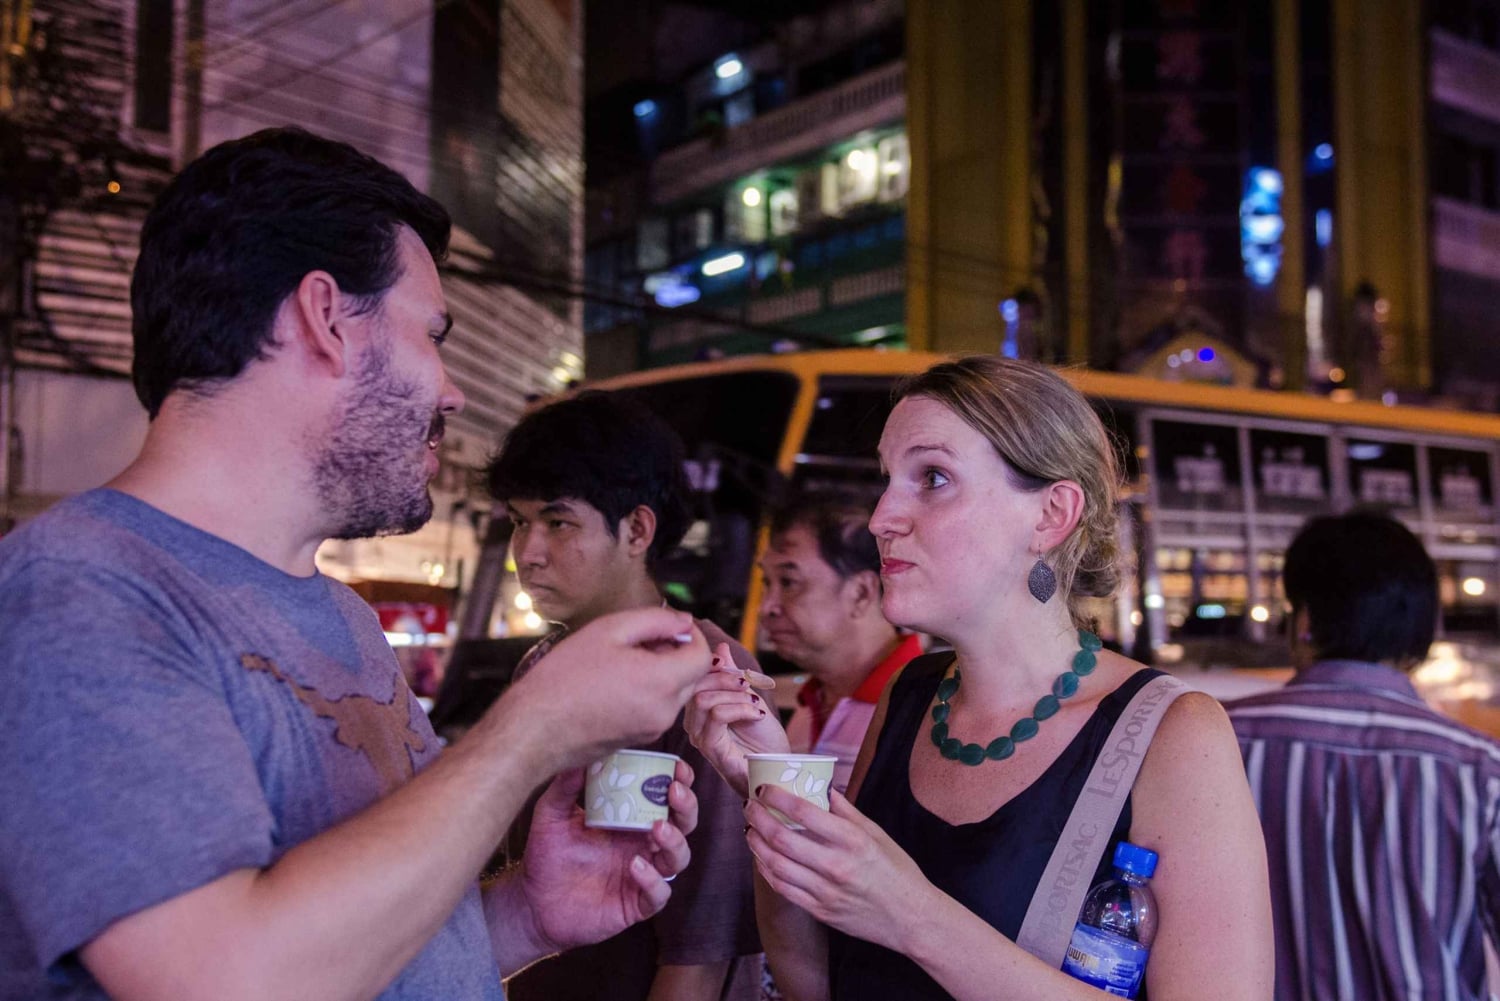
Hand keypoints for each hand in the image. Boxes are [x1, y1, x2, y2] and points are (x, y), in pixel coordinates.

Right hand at [508, 609, 711, 770]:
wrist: (534, 729)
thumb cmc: (565, 677)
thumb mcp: (608, 631)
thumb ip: (654, 621)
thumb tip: (684, 621)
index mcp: (662, 682)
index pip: (701, 656)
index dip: (692, 636)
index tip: (670, 626)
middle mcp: (664, 711)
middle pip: (690, 676)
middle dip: (675, 653)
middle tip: (640, 640)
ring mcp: (652, 730)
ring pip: (674, 693)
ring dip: (660, 672)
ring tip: (621, 660)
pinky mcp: (638, 740)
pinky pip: (656, 709)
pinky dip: (647, 692)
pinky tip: (614, 683)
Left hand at [517, 759, 698, 952]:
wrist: (532, 902)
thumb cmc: (546, 854)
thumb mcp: (551, 814)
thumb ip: (565, 786)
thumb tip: (581, 755)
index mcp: (630, 818)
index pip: (665, 797)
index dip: (680, 782)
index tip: (677, 767)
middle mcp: (642, 844)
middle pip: (683, 824)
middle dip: (686, 806)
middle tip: (673, 792)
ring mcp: (643, 875)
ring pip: (679, 858)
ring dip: (675, 841)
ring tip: (657, 828)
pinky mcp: (635, 904)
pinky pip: (659, 893)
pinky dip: (653, 880)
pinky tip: (635, 867)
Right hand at [683, 642, 789, 797]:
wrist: (779, 768)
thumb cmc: (763, 738)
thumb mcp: (747, 697)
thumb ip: (731, 674)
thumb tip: (719, 647)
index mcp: (698, 710)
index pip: (694, 677)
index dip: (716, 668)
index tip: (742, 674)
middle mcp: (693, 724)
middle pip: (695, 686)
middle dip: (726, 679)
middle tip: (749, 686)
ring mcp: (700, 737)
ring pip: (703, 699)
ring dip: (736, 696)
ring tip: (755, 704)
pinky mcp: (711, 749)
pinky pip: (717, 715)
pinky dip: (740, 708)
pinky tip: (757, 714)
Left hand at [745, 787, 934, 952]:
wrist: (910, 918)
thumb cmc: (896, 871)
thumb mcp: (876, 834)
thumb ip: (846, 810)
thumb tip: (823, 786)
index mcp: (852, 840)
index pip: (803, 812)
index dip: (777, 797)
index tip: (764, 788)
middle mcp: (836, 865)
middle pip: (782, 838)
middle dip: (758, 818)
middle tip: (749, 806)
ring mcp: (825, 891)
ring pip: (775, 864)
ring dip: (756, 843)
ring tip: (750, 829)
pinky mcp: (820, 911)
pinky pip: (782, 888)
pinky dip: (766, 869)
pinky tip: (762, 857)